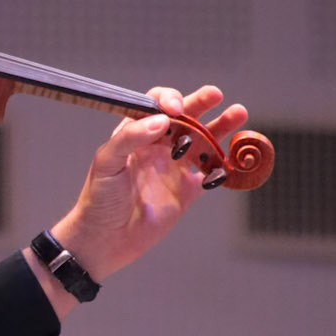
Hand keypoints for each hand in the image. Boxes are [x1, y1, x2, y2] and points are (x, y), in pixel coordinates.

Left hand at [37, 85, 249, 304]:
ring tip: (238, 114)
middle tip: (216, 95)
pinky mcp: (188, 190)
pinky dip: (224, 165)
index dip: (168, 100)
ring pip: (203, 141)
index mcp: (135, 134)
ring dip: (220, 127)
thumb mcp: (106, 163)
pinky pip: (211, 173)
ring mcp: (174, 167)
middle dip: (200, 103)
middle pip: (185, 117)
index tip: (176, 109)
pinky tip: (232, 158)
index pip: (155, 106)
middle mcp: (157, 146)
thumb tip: (162, 120)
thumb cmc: (98, 199)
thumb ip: (130, 138)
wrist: (105, 240)